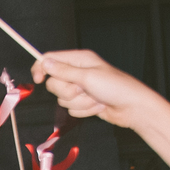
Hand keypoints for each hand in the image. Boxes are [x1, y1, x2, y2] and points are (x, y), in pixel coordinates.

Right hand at [33, 47, 159, 128]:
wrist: (131, 108)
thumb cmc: (116, 87)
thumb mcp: (88, 77)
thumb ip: (64, 71)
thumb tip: (45, 63)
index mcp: (80, 59)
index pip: (51, 59)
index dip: (41, 69)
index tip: (38, 80)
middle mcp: (78, 72)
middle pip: (54, 83)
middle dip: (67, 91)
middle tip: (82, 90)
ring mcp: (81, 88)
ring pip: (62, 98)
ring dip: (78, 102)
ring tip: (95, 98)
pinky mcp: (83, 102)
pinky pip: (71, 109)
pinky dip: (84, 110)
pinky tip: (98, 106)